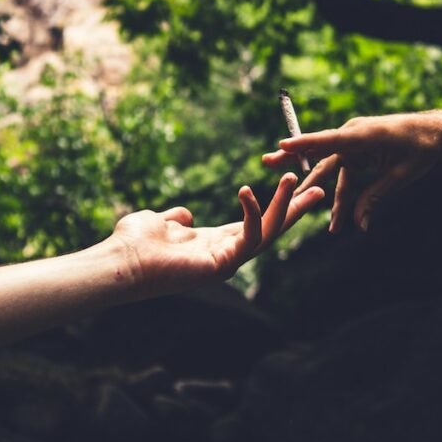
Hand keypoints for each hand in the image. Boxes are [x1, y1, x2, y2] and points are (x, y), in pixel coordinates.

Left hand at [109, 173, 324, 296]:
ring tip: (293, 176)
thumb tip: (184, 215)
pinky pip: (249, 236)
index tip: (295, 187)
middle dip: (295, 209)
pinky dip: (252, 212)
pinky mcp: (223, 265)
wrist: (121, 263)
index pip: (255, 224)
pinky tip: (247, 190)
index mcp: (215, 244)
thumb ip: (176, 219)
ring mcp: (227, 263)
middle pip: (272, 230)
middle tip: (320, 188)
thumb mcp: (160, 222)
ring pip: (268, 232)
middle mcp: (226, 255)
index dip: (276, 206)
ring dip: (284, 205)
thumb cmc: (133, 245)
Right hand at [262, 110, 441, 232]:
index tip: (283, 146)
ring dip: (318, 191)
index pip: (329, 141)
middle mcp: (353, 136)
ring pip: (329, 170)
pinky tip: (339, 219)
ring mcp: (354, 144)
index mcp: (363, 136)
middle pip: (318, 153)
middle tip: (266, 161)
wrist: (434, 134)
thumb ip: (376, 197)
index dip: (305, 145)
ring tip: (293, 205)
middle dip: (292, 160)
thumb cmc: (420, 150)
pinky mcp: (357, 152)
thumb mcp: (400, 176)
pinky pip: (343, 175)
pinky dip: (340, 195)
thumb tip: (360, 224)